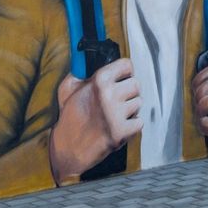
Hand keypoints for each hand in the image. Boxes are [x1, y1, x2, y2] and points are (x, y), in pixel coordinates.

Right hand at [48, 58, 140, 182]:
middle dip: (128, 92)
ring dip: (130, 110)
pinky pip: (140, 122)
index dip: (125, 72)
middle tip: (118, 100)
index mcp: (99, 80)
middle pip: (136, 84)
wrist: (67, 149)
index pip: (127, 65)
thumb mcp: (68, 89)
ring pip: (139, 103)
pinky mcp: (121, 132)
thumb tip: (87, 57)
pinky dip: (132, 126)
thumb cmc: (70, 118)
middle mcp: (109, 95)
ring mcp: (116, 114)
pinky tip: (119, 127)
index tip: (121, 78)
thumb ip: (80, 71)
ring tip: (116, 115)